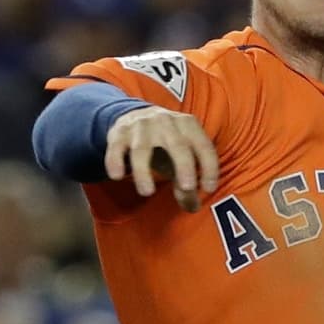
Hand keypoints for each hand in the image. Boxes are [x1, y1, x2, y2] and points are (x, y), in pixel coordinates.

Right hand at [104, 106, 218, 210]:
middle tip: (187, 188)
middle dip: (184, 167)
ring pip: (142, 149)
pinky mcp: (119, 132)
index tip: (208, 189)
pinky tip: (117, 176)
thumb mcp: (181, 159)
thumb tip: (192, 206)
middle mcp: (166, 122)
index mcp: (188, 125)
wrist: (136, 116)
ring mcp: (141, 125)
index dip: (209, 168)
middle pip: (177, 145)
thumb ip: (187, 183)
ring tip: (147, 192)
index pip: (203, 146)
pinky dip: (114, 161)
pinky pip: (116, 148)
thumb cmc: (167, 144)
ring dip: (144, 171)